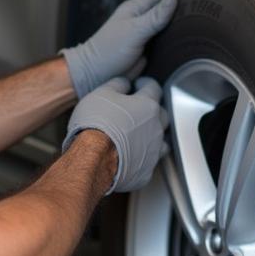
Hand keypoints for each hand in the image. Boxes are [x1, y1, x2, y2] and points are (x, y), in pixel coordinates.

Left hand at [60, 0, 202, 98]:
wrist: (95, 74)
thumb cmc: (108, 50)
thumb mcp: (132, 31)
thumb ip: (153, 17)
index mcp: (140, 6)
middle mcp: (148, 16)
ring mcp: (152, 31)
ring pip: (176, 17)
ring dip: (192, 9)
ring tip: (214, 2)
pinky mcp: (155, 47)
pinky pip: (174, 35)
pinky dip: (186, 31)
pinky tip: (200, 30)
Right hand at [62, 76, 168, 193]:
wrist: (93, 158)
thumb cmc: (96, 125)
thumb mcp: (101, 93)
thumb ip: (117, 84)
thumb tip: (125, 83)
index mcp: (147, 105)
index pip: (153, 88)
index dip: (145, 84)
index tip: (140, 84)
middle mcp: (155, 128)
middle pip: (162, 115)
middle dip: (152, 110)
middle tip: (139, 109)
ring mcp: (153, 151)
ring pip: (160, 141)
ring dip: (151, 136)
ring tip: (138, 136)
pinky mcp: (145, 172)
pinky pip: (148, 163)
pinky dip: (142, 158)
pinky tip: (132, 157)